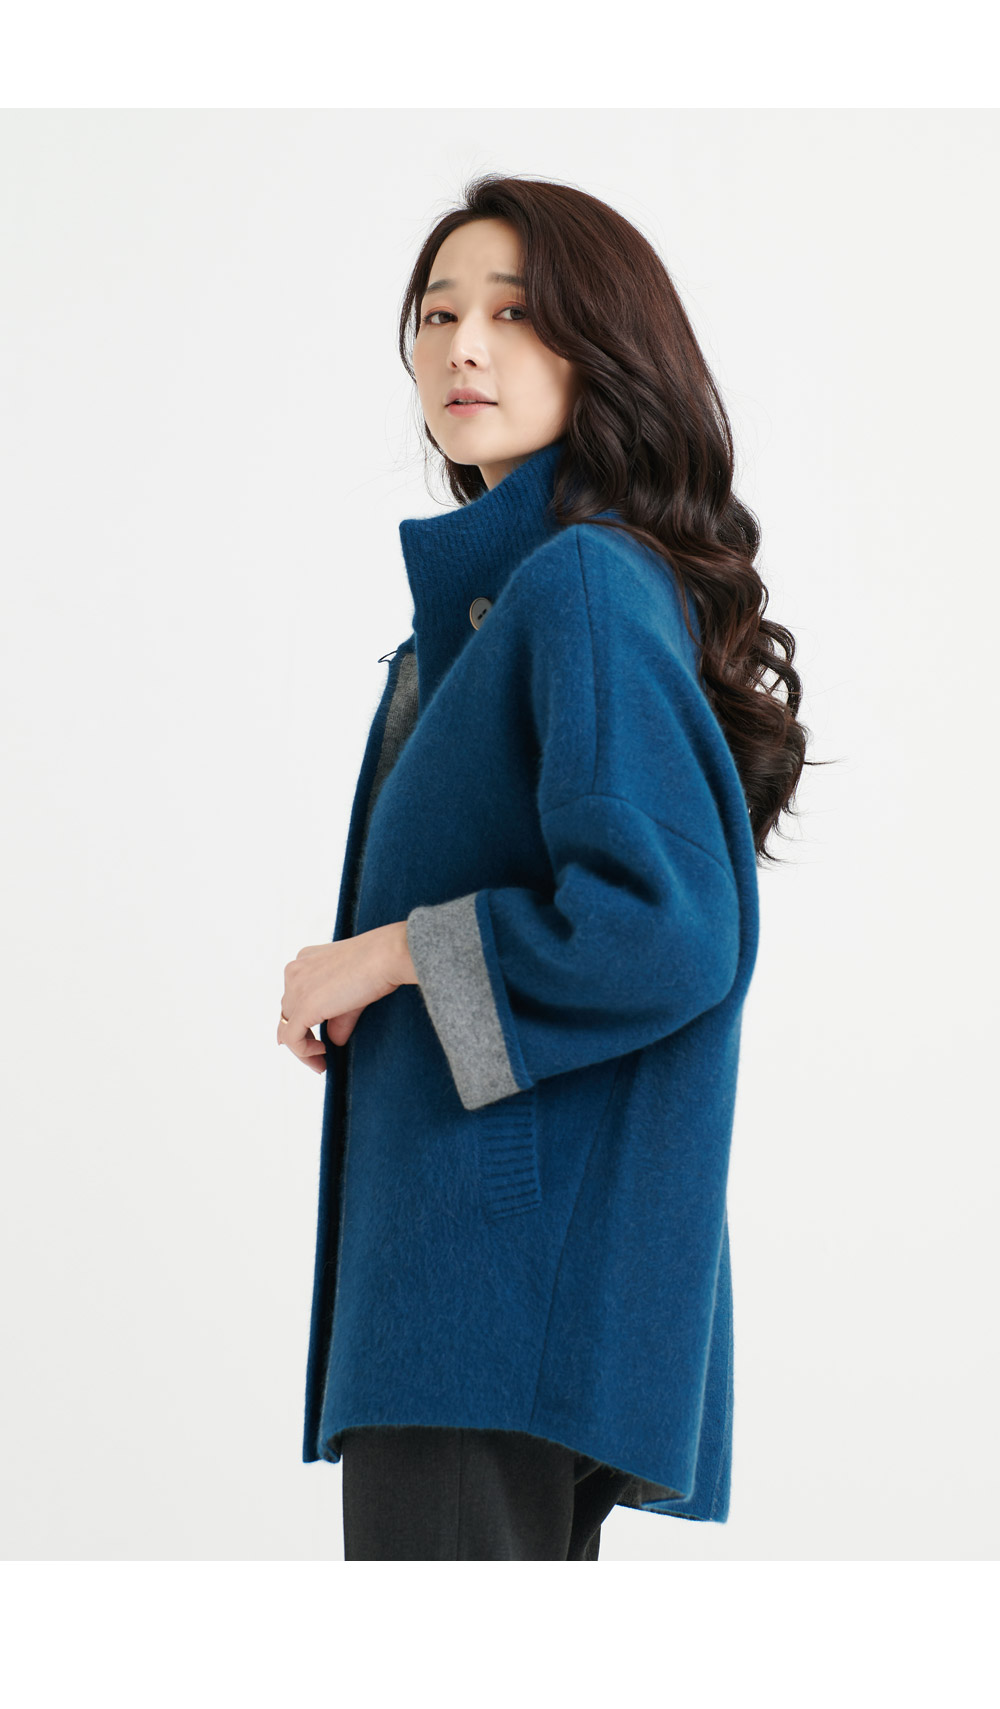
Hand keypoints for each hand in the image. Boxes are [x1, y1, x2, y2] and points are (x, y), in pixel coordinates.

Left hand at [277, 922, 415, 1073]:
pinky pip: (292, 1039)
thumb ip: (338, 1018)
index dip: (303, 1023)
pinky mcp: (304, 1006)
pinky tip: (323, 1053)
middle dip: (303, 1039)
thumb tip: (334, 1041)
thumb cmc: (380, 966)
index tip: (318, 1043)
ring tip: (321, 1063)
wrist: (388, 956)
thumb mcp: (353, 994)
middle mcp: (295, 971)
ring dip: (303, 1051)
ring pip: (286, 1028)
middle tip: (321, 1057)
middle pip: (288, 1014)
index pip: (294, 999)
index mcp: (305, 961)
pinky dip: (304, 1053)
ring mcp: (296, 987)